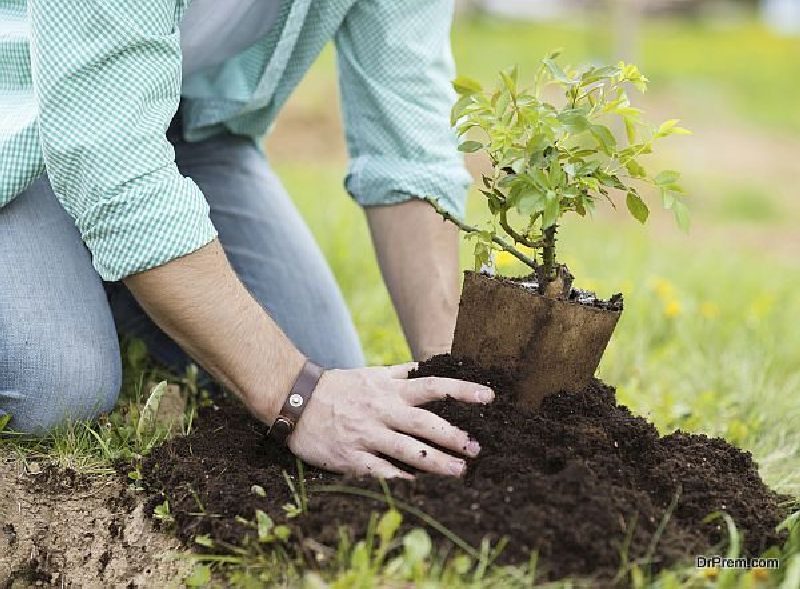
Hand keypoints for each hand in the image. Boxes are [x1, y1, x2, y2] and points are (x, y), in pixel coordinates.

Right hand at [287, 363, 493, 477]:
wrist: (295, 401)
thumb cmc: (338, 388)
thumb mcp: (372, 374)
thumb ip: (401, 373)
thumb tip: (429, 366)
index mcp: (390, 389)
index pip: (434, 386)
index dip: (462, 390)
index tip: (488, 397)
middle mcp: (382, 410)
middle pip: (425, 423)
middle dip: (454, 436)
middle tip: (477, 449)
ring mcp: (367, 434)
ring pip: (408, 450)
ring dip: (437, 462)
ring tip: (460, 471)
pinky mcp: (352, 457)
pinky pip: (382, 471)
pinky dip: (403, 480)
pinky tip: (421, 488)